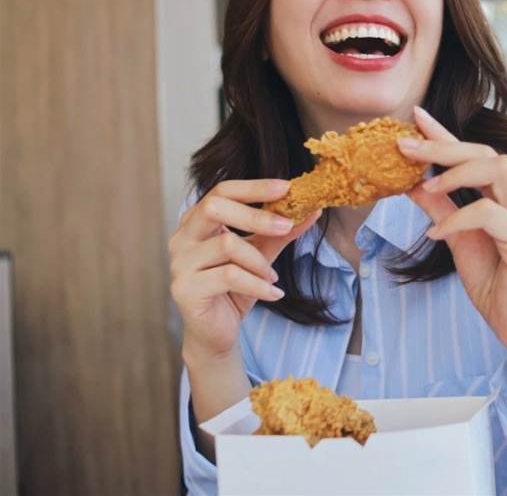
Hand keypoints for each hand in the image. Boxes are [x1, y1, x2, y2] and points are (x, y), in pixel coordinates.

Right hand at [168, 179, 320, 362]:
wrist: (216, 332)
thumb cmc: (235, 288)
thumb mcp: (261, 255)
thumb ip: (280, 233)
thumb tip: (313, 210)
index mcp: (196, 221)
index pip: (222, 191)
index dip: (254, 187)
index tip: (287, 187)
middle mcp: (182, 238)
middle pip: (215, 207)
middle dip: (256, 215)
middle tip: (286, 226)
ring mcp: (180, 263)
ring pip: (226, 244)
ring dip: (259, 261)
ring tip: (273, 276)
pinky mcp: (185, 288)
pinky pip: (229, 276)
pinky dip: (258, 284)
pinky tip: (274, 293)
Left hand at [398, 106, 506, 356]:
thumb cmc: (496, 284)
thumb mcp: (457, 240)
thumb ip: (440, 210)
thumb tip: (411, 185)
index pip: (476, 155)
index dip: (446, 134)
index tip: (416, 116)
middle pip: (487, 153)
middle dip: (443, 145)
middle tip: (405, 145)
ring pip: (497, 169)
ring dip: (456, 173)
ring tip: (426, 188)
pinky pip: (489, 213)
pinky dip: (457, 218)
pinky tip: (435, 234)